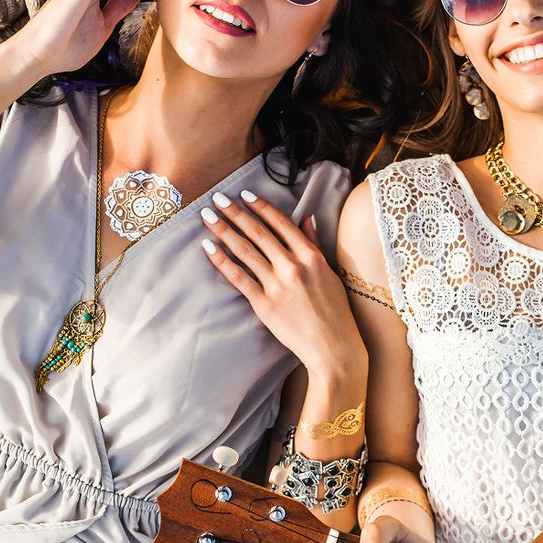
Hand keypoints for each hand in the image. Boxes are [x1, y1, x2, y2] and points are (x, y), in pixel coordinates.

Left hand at [202, 189, 363, 376]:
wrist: (333, 347)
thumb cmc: (336, 312)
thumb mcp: (330, 273)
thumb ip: (315, 245)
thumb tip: (307, 218)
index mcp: (311, 257)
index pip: (281, 224)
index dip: (261, 207)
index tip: (244, 195)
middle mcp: (293, 267)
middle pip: (258, 233)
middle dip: (235, 213)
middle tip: (217, 198)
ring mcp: (277, 285)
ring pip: (244, 251)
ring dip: (224, 230)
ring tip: (207, 217)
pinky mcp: (264, 305)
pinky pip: (238, 278)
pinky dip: (222, 261)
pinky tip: (209, 247)